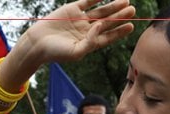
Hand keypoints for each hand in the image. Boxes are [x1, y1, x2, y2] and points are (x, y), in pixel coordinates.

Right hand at [19, 0, 135, 64]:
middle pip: (107, 22)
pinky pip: (87, 2)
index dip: (120, 32)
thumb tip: (100, 26)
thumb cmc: (55, 52)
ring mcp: (80, 19)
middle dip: (120, 16)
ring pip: (100, 11)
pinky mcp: (72, 9)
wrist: (37, 43)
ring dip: (113, 6)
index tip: (131, 26)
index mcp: (89, 43)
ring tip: (125, 1)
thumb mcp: (76, 52)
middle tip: (132, 10)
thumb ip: (91, 42)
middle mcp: (87, 30)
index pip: (108, 37)